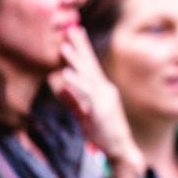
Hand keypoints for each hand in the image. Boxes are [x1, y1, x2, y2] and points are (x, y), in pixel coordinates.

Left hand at [48, 26, 146, 177]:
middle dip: (80, 46)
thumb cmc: (103, 132)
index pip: (91, 65)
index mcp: (102, 89)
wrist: (120, 147)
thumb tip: (57, 84)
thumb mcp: (84, 112)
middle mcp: (105, 90)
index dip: (82, 49)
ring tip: (63, 47)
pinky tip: (65, 74)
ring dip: (75, 61)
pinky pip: (85, 94)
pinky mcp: (100, 109)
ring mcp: (104, 99)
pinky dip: (75, 83)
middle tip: (70, 29)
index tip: (74, 32)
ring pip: (87, 76)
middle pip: (90, 65)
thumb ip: (72, 98)